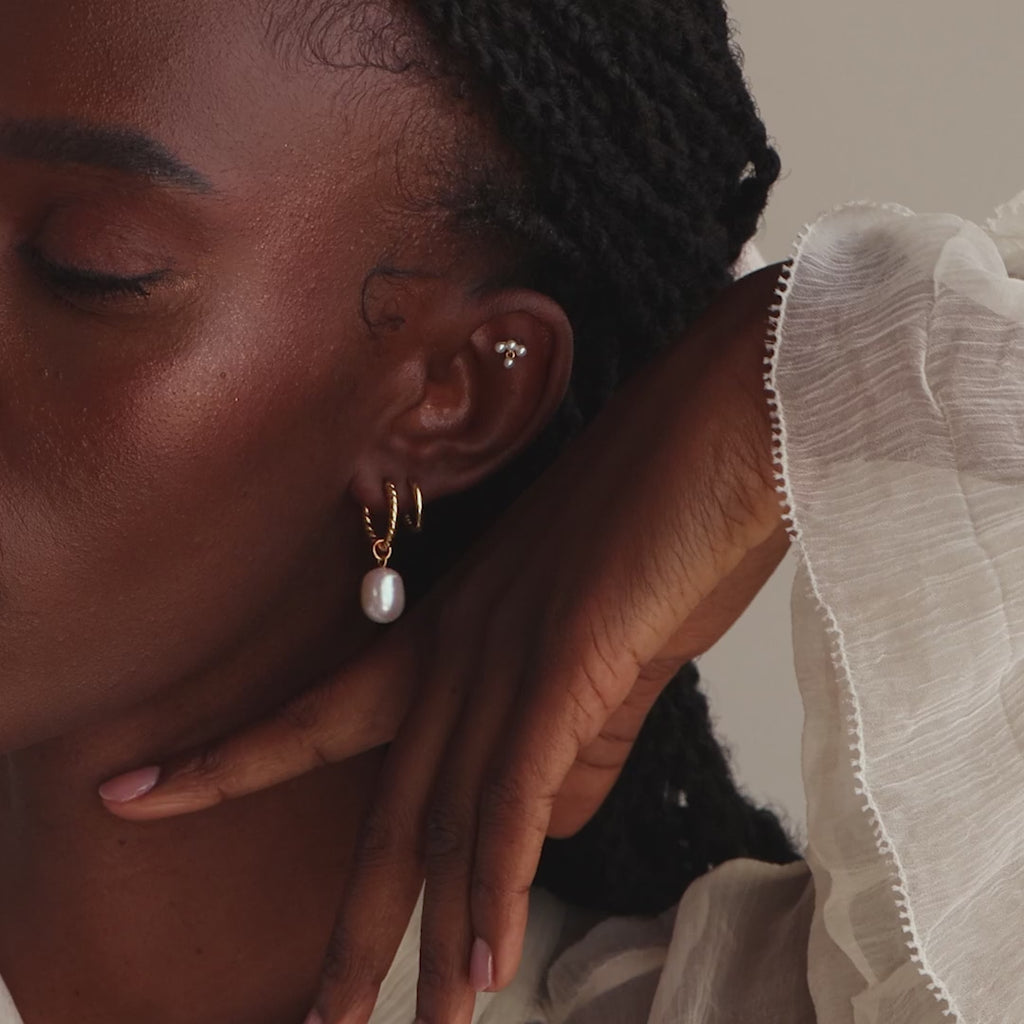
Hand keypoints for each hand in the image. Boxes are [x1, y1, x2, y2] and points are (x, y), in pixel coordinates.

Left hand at [101, 262, 791, 1023]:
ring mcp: (504, 651)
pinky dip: (495, 883)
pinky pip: (512, 794)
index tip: (140, 791)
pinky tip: (482, 964)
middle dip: (348, 925)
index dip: (228, 760)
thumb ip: (572, 731)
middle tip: (314, 1017)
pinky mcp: (566, 660)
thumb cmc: (671, 512)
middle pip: (383, 807)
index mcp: (454, 627)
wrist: (722, 417)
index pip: (320, 713)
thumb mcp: (609, 637)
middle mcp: (458, 644)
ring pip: (445, 818)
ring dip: (433, 939)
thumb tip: (548, 823)